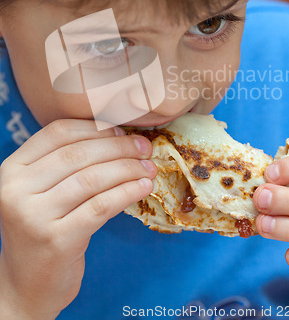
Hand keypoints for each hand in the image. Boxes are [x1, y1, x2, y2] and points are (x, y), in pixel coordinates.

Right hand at [0, 119, 156, 318]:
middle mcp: (16, 189)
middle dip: (118, 147)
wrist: (26, 285)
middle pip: (78, 154)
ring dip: (128, 169)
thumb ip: (65, 164)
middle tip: (144, 148)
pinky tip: (143, 188)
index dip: (95, 128)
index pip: (57, 132)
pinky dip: (127, 192)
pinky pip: (101, 206)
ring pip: (92, 178)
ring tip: (149, 168)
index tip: (122, 130)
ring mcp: (34, 216)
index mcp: (12, 169)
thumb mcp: (41, 191)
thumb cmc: (42, 229)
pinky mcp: (56, 240)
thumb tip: (118, 136)